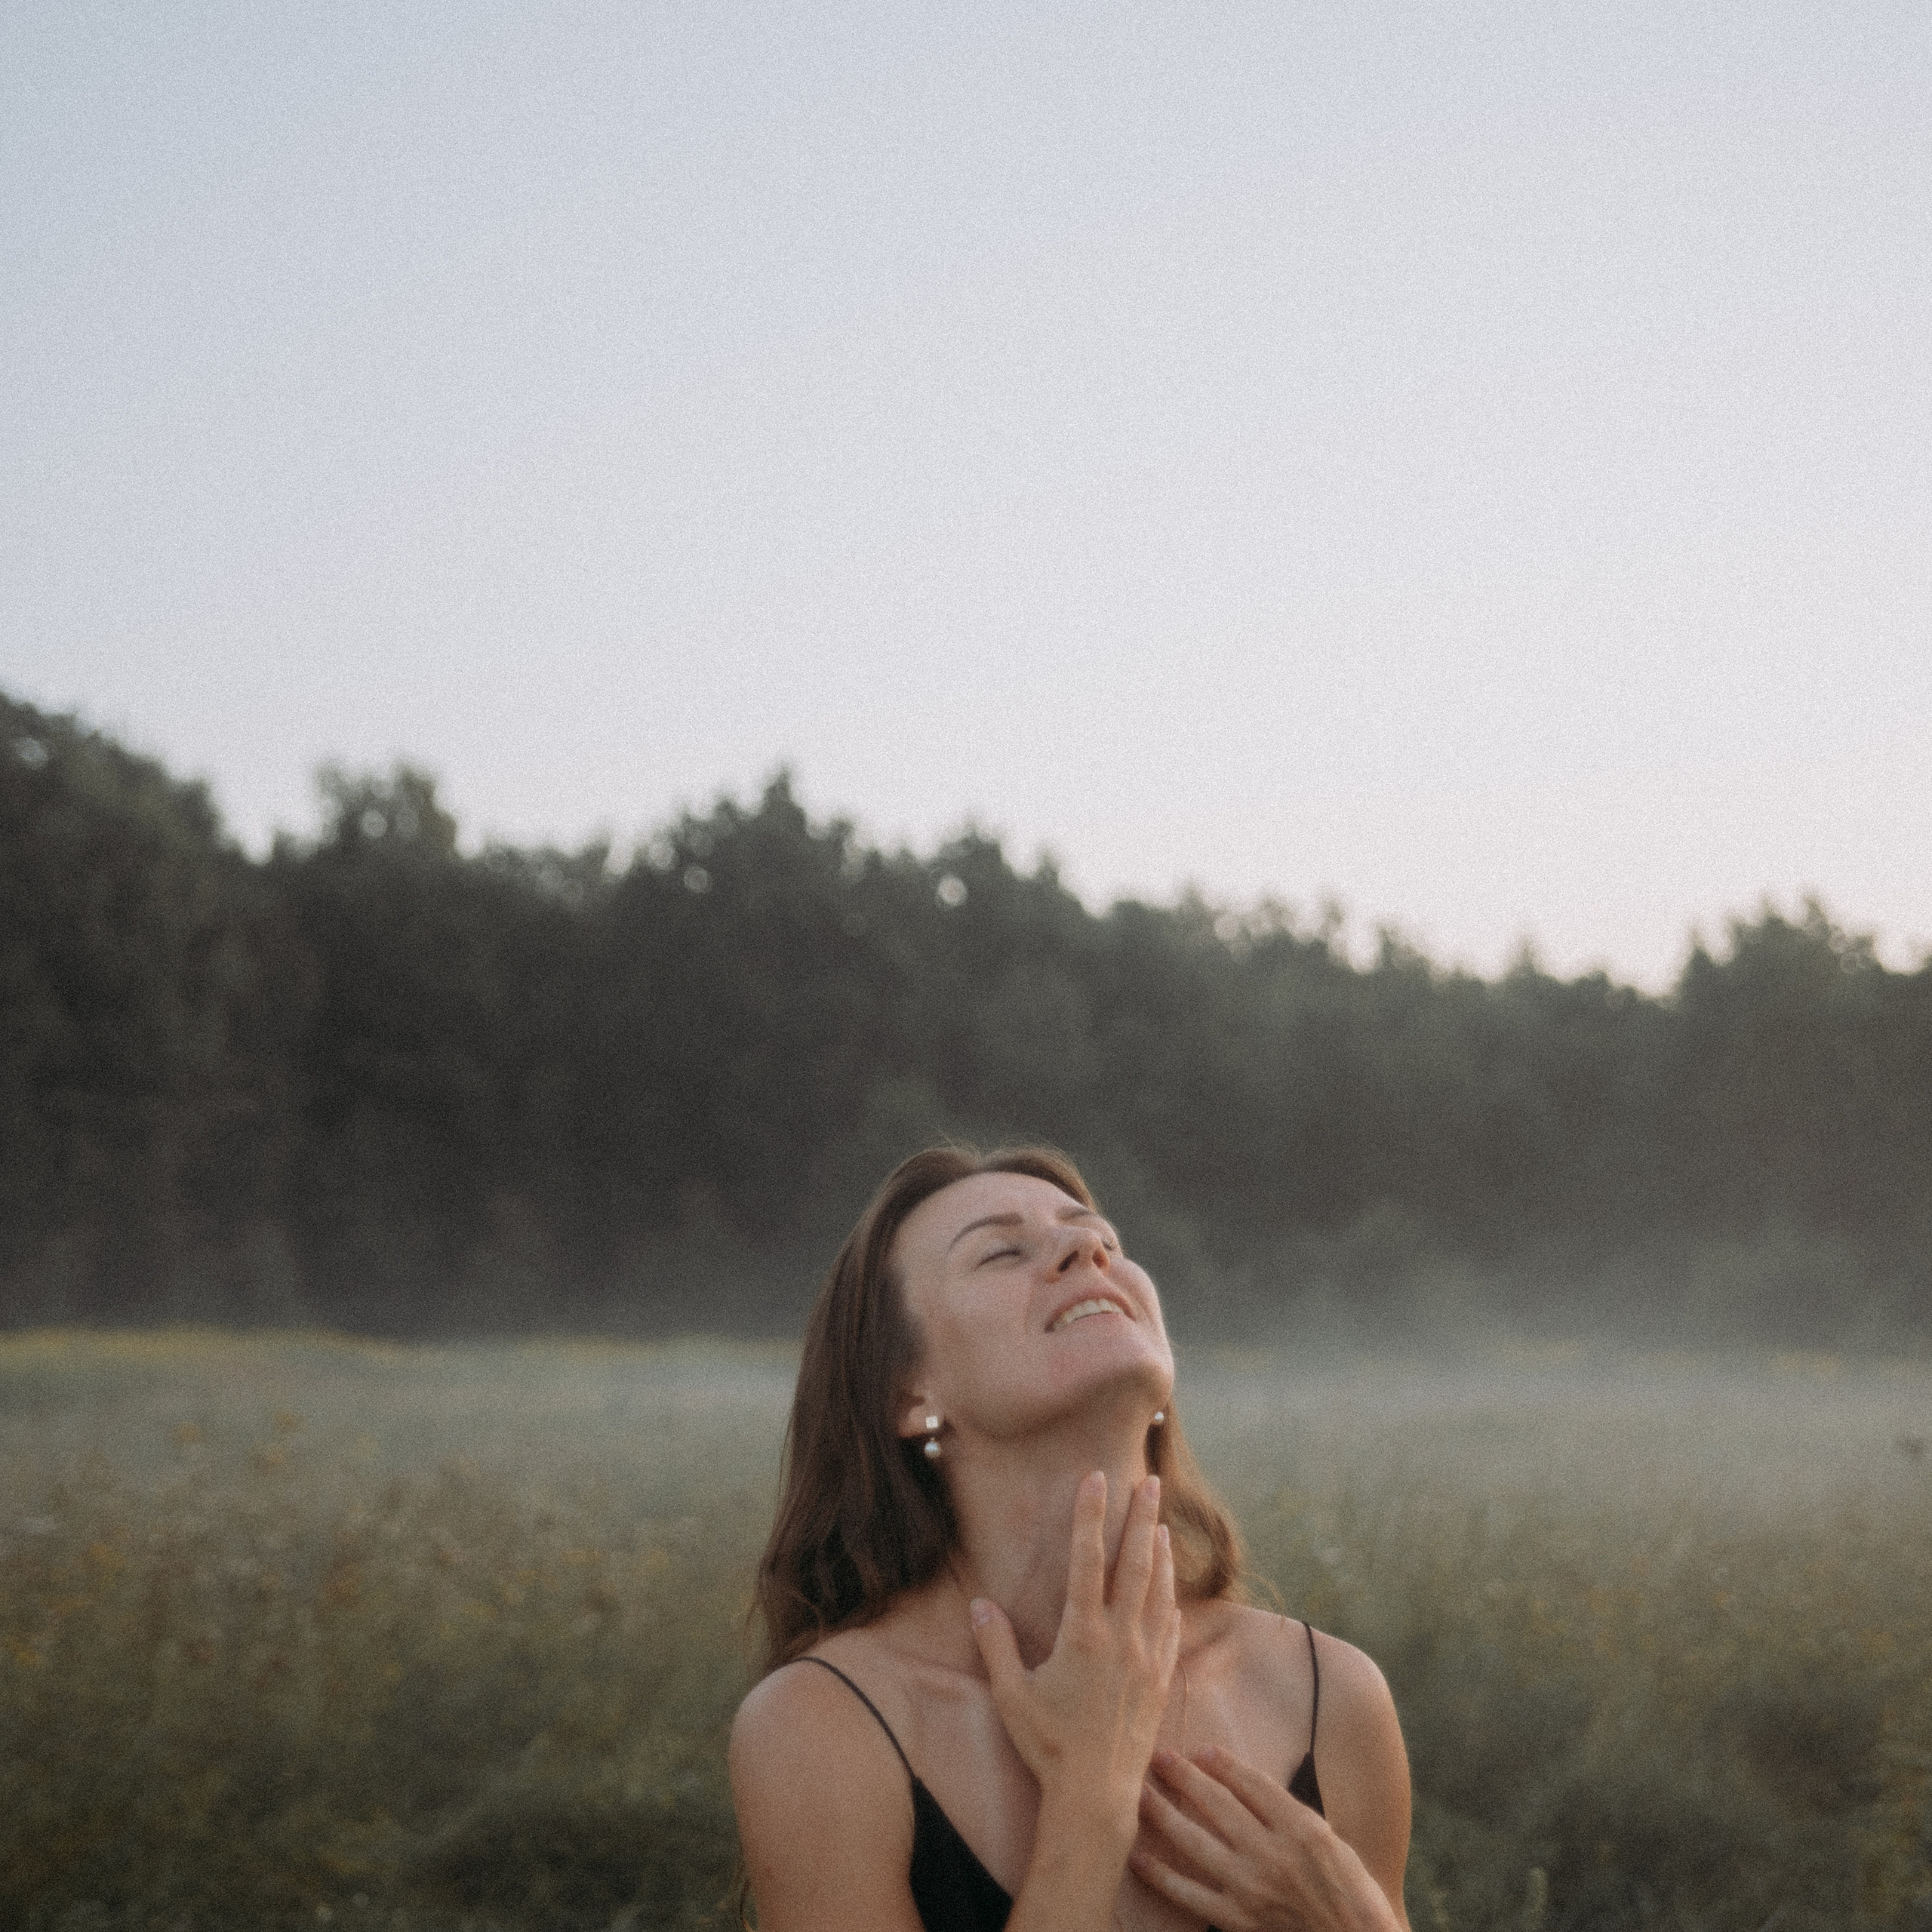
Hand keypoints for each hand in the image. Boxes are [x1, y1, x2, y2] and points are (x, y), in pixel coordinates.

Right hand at [969, 1472, 1180, 1829]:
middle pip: (1136, 1563)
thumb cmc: (1049, 1745)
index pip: (1087, 1559)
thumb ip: (996, 1646)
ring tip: (1162, 1524)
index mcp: (1083, 1634)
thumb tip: (979, 1604)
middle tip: (1149, 1480)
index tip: (1095, 1477)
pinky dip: (1171, 1602)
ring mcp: (1147, 1659)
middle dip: (1141, 1518)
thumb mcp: (1011, 1695)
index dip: (1090, 1515)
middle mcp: (1121, 1638)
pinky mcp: (1161, 1681)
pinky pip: (1171, 1631)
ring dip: (1161, 1554)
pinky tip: (1172, 1594)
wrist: (1097, 1794)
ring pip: (1159, 1591)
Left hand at [1131, 1745, 1400, 1931]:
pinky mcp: (1237, 1919)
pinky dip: (1160, 1876)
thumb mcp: (1329, 1838)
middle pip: (1218, 1805)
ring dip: (1163, 1814)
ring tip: (1140, 1793)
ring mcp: (1251, 1888)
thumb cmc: (1348, 1890)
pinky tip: (1138, 1857)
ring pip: (1196, 1841)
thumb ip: (1288, 1812)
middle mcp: (1273, 1854)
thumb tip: (1245, 1784)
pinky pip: (1189, 1894)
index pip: (1253, 1784)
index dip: (1224, 1763)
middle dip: (1185, 1777)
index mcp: (1302, 1828)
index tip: (1201, 1749)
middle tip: (1159, 1757)